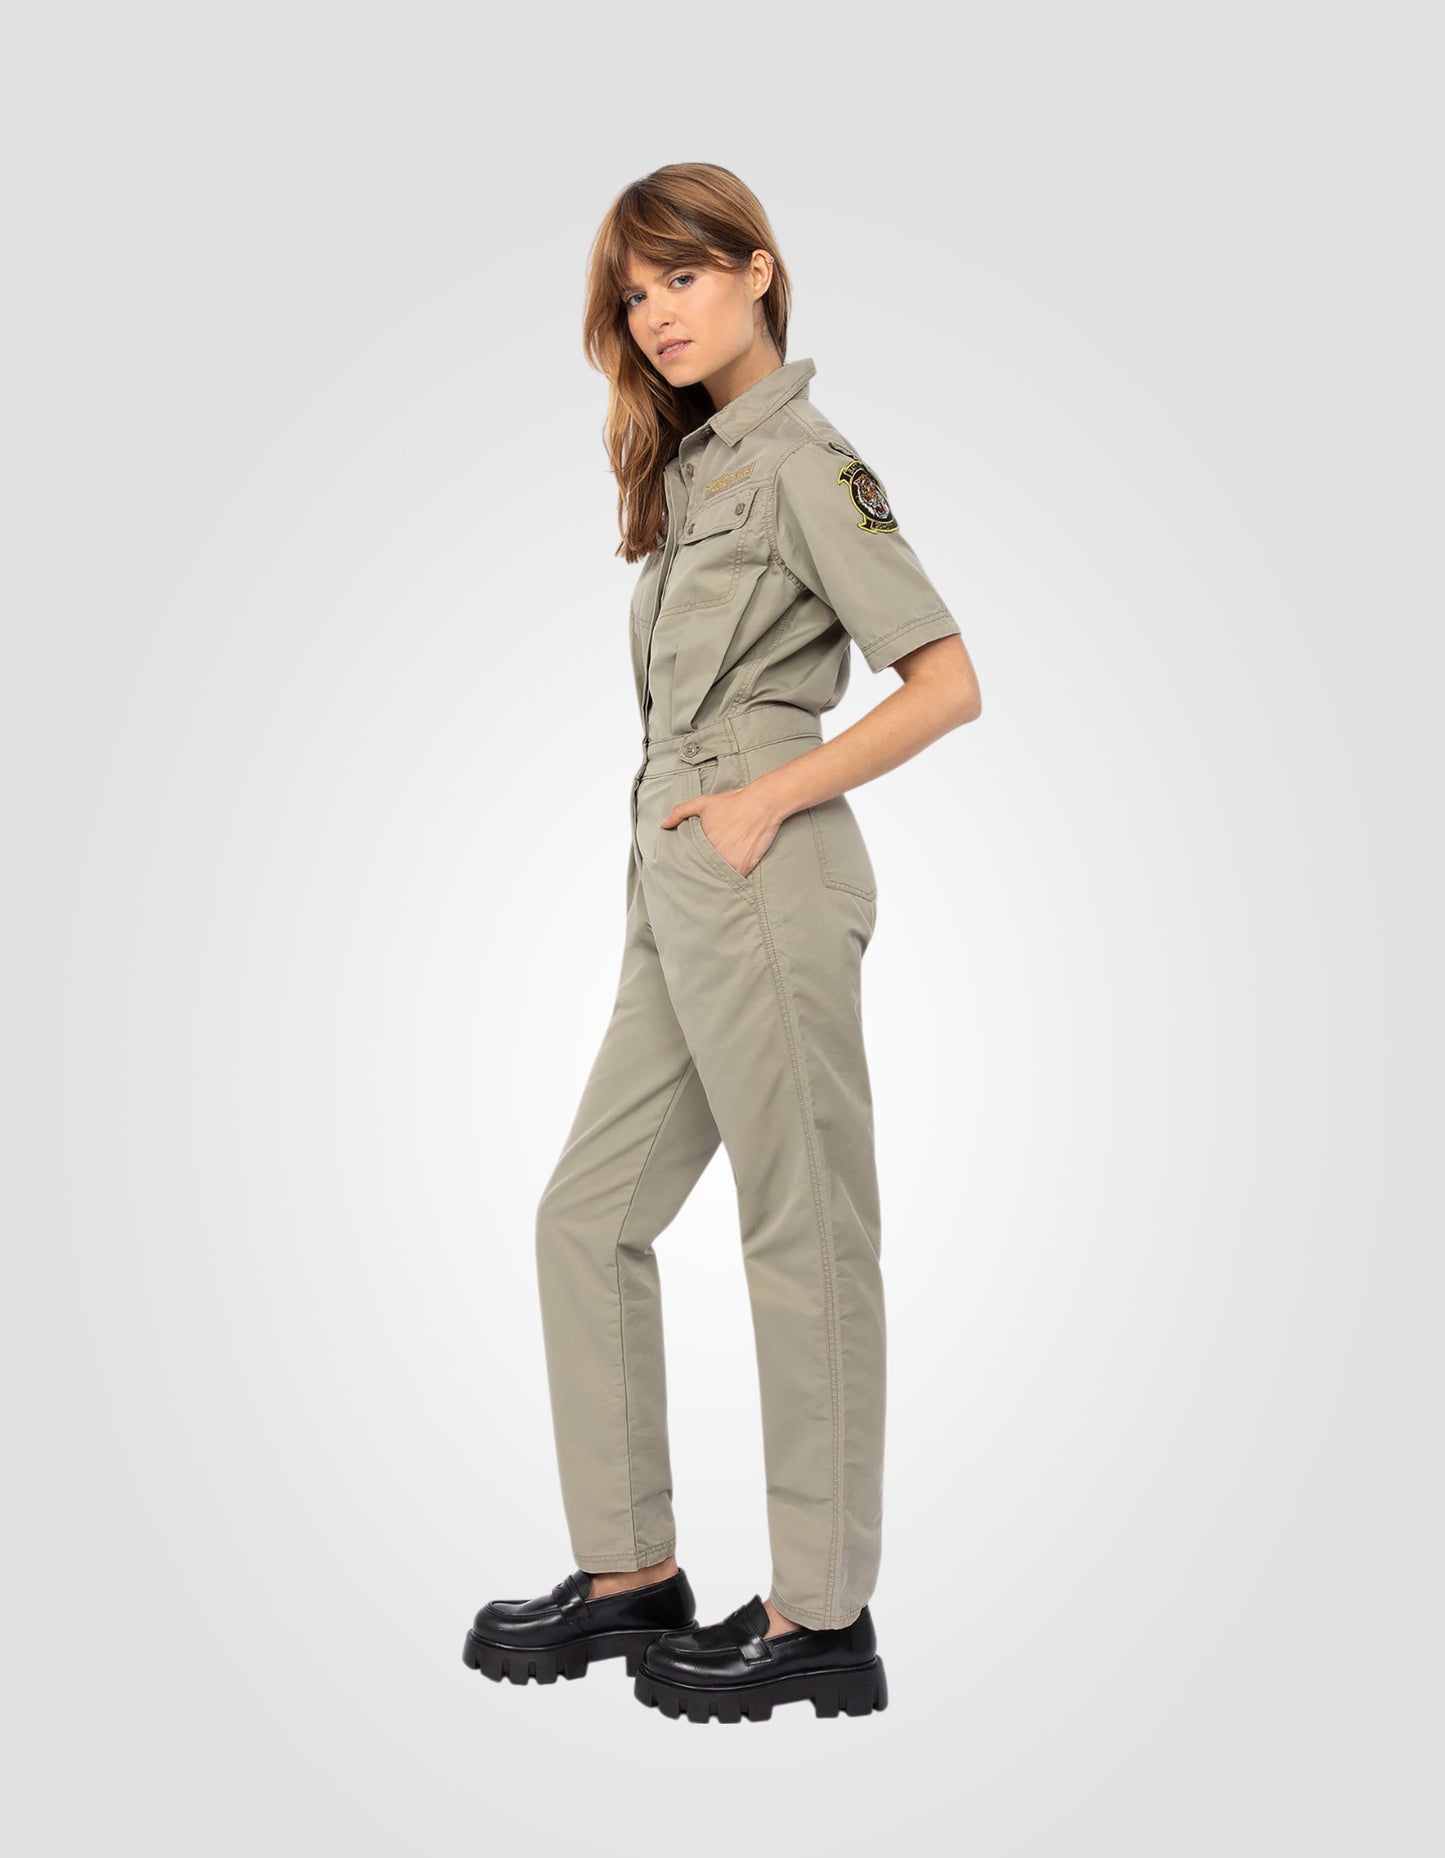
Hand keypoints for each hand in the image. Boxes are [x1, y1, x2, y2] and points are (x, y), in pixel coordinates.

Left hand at [661, 781, 781, 876]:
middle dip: (700, 873)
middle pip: (701, 870)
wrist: (763, 804)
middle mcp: (712, 853)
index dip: (687, 864)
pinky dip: (731, 882)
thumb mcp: (703, 803)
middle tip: (696, 881)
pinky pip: (733, 881)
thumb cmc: (734, 802)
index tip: (685, 870)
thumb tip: (663, 825)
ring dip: (714, 879)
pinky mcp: (743, 866)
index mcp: (700, 840)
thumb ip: (680, 812)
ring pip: (716, 877)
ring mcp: (728, 861)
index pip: (688, 859)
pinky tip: (727, 882)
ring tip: (710, 886)